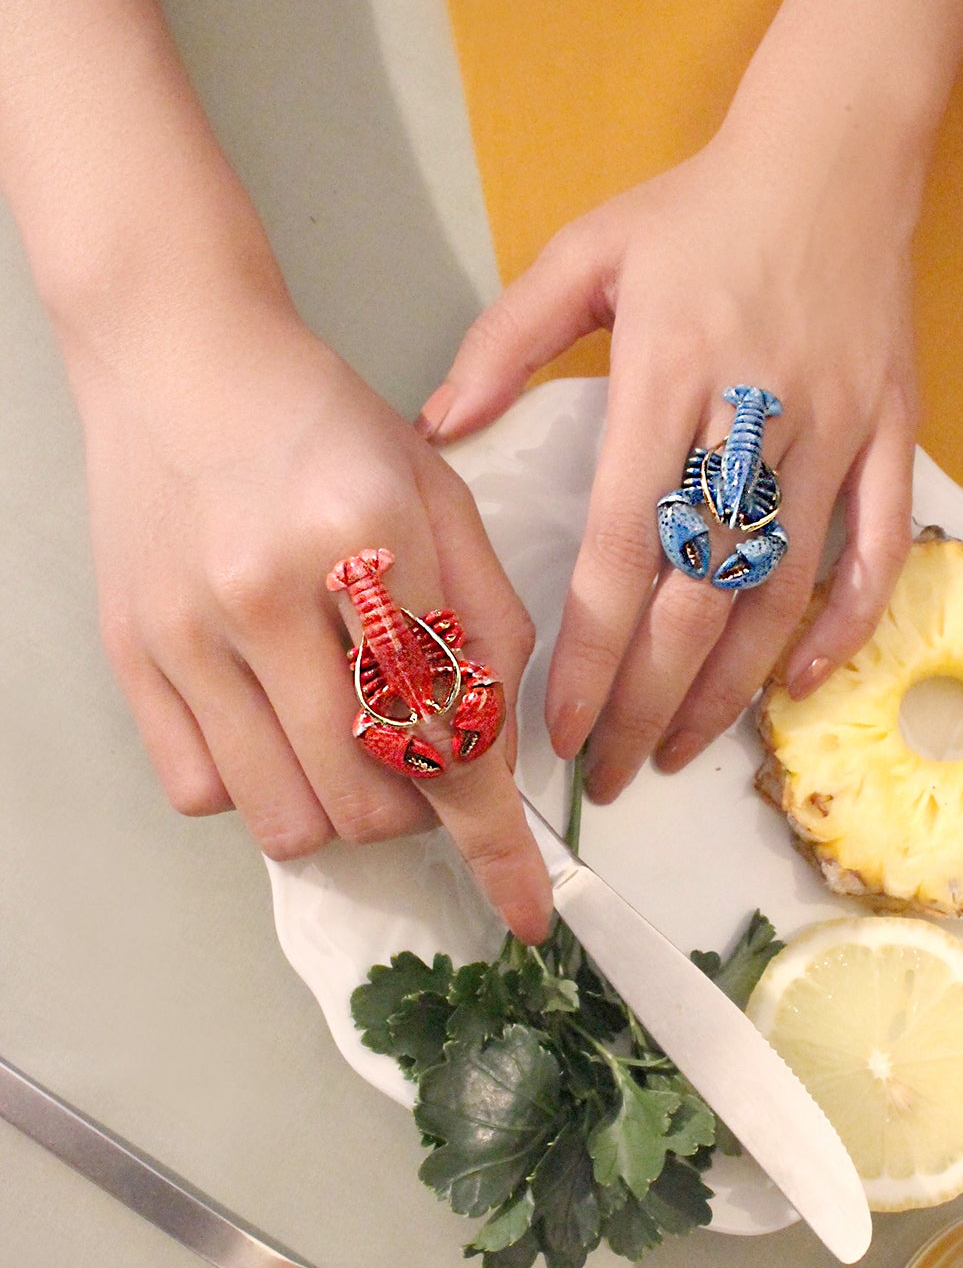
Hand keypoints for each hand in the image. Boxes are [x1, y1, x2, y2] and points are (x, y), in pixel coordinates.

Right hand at [68, 293, 551, 942]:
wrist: (180, 358)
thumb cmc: (324, 425)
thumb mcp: (440, 496)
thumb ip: (487, 623)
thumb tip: (498, 756)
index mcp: (370, 540)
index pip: (450, 732)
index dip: (496, 842)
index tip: (526, 908)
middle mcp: (270, 594)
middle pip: (369, 802)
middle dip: (415, 811)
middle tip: (417, 758)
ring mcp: (189, 631)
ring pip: (284, 819)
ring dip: (335, 810)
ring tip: (340, 738)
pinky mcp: (131, 653)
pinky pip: (201, 792)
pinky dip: (253, 783)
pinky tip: (268, 718)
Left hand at [418, 117, 918, 801]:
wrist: (836, 152)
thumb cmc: (698, 207)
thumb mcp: (586, 252)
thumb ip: (504, 341)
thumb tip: (436, 424)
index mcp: (666, 380)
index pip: (619, 550)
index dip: (589, 653)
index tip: (554, 728)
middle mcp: (750, 421)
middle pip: (695, 597)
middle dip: (644, 701)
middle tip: (605, 774)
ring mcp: (831, 435)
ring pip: (777, 592)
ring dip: (727, 688)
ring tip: (675, 753)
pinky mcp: (889, 436)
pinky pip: (876, 548)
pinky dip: (843, 623)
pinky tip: (796, 685)